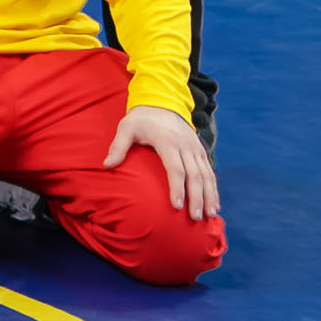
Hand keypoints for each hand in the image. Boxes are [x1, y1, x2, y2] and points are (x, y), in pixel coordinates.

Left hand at [105, 105, 219, 220]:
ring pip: (207, 175)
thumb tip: (106, 165)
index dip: (177, 188)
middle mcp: (185, 146)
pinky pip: (210, 171)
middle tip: (196, 218)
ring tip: (210, 215)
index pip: (175, 169)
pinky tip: (214, 204)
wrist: (162, 103)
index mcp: (168, 141)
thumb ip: (118, 146)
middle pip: (195, 175)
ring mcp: (195, 148)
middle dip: (197, 197)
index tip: (177, 206)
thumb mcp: (126, 128)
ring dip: (210, 195)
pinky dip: (213, 188)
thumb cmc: (141, 119)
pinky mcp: (200, 150)